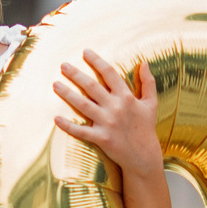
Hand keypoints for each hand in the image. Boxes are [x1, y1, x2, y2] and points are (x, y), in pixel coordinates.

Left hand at [52, 50, 161, 175]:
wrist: (144, 155)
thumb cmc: (146, 127)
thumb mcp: (151, 103)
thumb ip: (148, 82)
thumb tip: (144, 63)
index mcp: (126, 97)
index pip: (109, 74)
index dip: (97, 61)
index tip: (85, 52)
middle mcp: (115, 107)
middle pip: (92, 86)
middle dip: (76, 74)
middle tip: (63, 65)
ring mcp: (107, 123)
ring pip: (83, 105)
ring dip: (67, 94)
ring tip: (55, 84)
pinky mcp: (101, 138)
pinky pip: (81, 131)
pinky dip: (68, 126)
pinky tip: (56, 118)